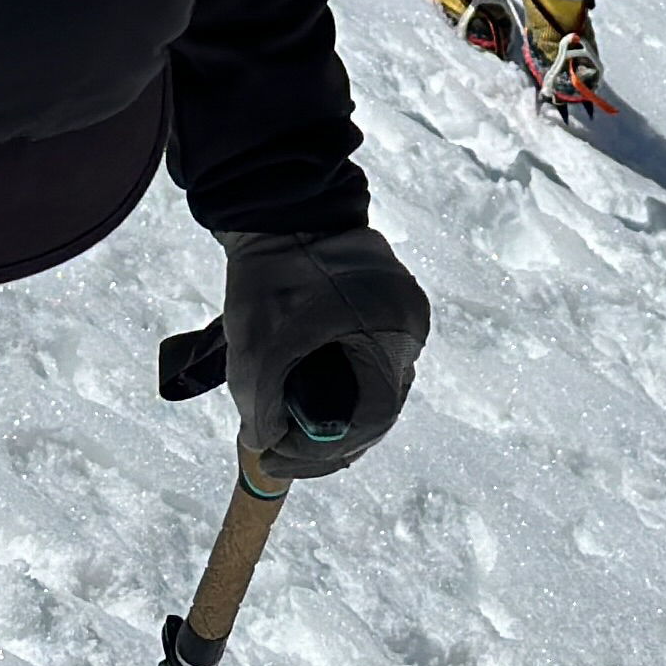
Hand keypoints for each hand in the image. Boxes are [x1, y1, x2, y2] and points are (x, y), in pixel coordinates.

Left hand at [215, 222, 429, 477]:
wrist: (279, 203)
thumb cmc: (273, 274)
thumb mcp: (257, 349)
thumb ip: (262, 408)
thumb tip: (263, 445)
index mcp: (392, 337)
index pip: (367, 423)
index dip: (319, 455)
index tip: (274, 462)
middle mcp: (408, 329)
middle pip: (370, 408)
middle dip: (322, 437)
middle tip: (277, 451)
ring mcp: (397, 313)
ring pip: (365, 383)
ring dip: (326, 409)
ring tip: (282, 425)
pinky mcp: (380, 302)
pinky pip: (361, 355)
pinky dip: (331, 377)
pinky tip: (298, 390)